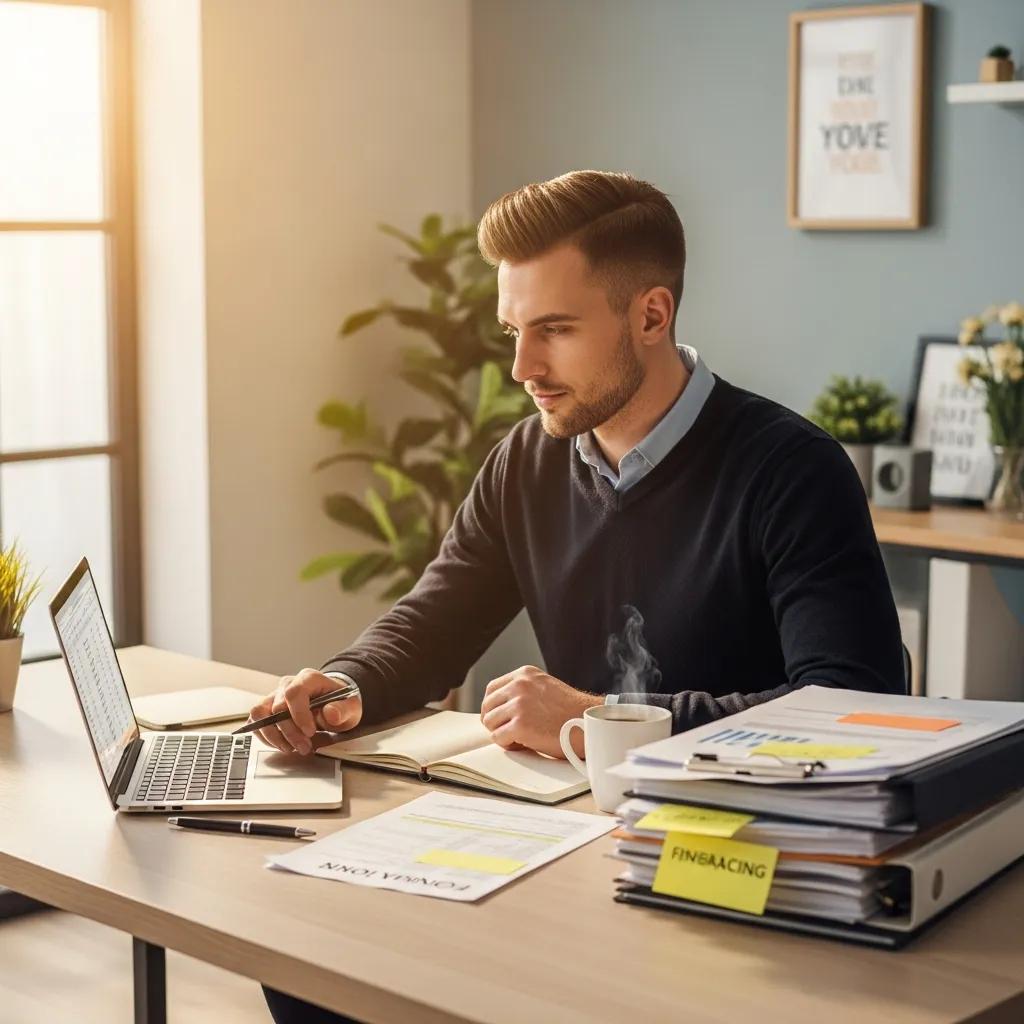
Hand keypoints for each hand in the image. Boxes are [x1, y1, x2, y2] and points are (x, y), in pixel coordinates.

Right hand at [247, 669, 362, 754]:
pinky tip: (283, 744)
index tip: (310, 732)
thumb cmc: (339, 704)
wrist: (334, 704)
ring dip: (273, 736)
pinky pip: (256, 722)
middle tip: (305, 747)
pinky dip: (266, 737)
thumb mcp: (351, 707)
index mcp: (309, 679)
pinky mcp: (267, 709)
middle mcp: (288, 685)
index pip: (295, 693)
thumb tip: (329, 713)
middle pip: (277, 708)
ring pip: (259, 714)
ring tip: (291, 748)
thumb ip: (343, 710)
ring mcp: (275, 696)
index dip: (299, 715)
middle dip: (291, 733)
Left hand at [480, 665, 602, 758]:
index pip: (492, 689)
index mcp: (524, 674)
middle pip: (487, 706)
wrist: (589, 723)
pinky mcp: (520, 725)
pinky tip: (524, 744)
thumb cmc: (571, 711)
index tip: (499, 717)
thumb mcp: (545, 688)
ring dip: (502, 733)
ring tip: (520, 738)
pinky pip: (498, 738)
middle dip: (495, 721)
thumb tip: (501, 706)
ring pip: (490, 722)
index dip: (493, 706)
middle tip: (508, 731)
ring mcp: (519, 705)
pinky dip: (508, 744)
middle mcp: (519, 685)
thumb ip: (524, 691)